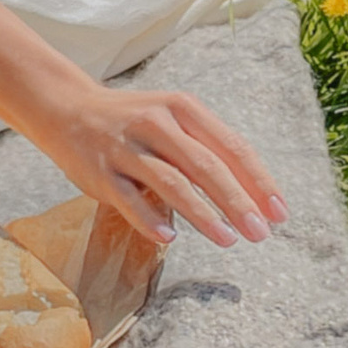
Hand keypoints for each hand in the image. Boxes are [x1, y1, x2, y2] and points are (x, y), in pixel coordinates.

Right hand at [30, 78, 287, 249]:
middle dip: (238, 202)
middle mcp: (156, 122)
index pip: (232, 146)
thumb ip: (208, 150)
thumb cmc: (134, 122)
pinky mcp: (100, 171)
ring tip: (228, 239)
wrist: (67, 108)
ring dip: (203, 214)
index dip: (259, 181)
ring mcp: (126, 147)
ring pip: (172, 183)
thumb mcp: (173, 120)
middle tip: (261, 233)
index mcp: (183, 108)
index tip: (280, 213)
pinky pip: (129, 200)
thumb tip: (255, 198)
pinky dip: (150, 220)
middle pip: (206, 166)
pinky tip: (170, 239)